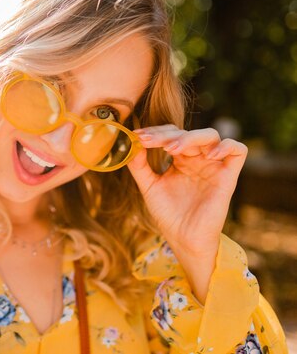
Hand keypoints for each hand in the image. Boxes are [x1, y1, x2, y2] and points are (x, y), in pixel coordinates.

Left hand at [127, 125, 247, 254]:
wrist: (184, 239)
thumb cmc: (168, 214)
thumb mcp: (148, 186)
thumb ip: (139, 165)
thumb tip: (132, 142)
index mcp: (180, 160)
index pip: (171, 134)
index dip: (155, 132)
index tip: (138, 136)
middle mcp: (197, 159)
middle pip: (186, 132)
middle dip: (165, 135)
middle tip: (148, 141)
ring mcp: (213, 166)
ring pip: (210, 136)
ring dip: (190, 137)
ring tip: (172, 149)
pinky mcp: (228, 176)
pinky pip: (238, 150)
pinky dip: (226, 146)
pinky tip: (209, 155)